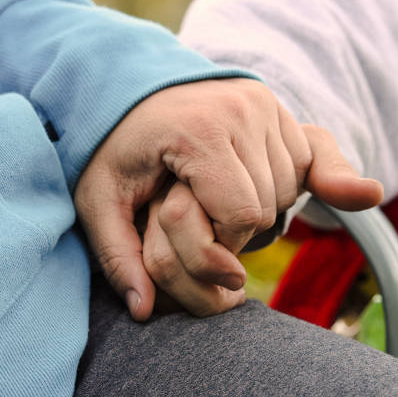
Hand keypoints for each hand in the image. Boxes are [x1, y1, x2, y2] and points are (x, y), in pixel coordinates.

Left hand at [74, 78, 381, 320]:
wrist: (131, 86)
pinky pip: (299, 163)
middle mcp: (240, 108)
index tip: (190, 231)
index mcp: (198, 130)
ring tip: (213, 193)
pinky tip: (239, 176)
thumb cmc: (116, 146)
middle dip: (236, 227)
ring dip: (256, 205)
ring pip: (287, 187)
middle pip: (268, 205)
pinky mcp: (273, 101)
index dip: (220, 242)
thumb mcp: (99, 199)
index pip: (243, 214)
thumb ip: (117, 255)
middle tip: (198, 212)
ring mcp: (262, 101)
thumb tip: (142, 311)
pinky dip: (275, 182)